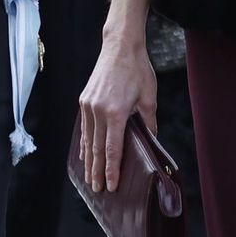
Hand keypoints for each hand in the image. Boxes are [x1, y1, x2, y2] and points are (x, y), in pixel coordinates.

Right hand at [79, 34, 158, 192]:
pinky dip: (85, 143)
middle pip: (97, 149)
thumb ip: (149, 121)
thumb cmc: (138, 69)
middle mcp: (98, 111)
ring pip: (88, 140)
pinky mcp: (84, 100)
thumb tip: (151, 139)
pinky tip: (86, 154)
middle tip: (97, 189)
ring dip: (89, 161)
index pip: (112, 149)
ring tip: (90, 178)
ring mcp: (88, 106)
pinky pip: (84, 128)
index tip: (110, 185)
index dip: (111, 169)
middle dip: (97, 171)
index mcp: (116, 112)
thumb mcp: (149, 96)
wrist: (120, 47)